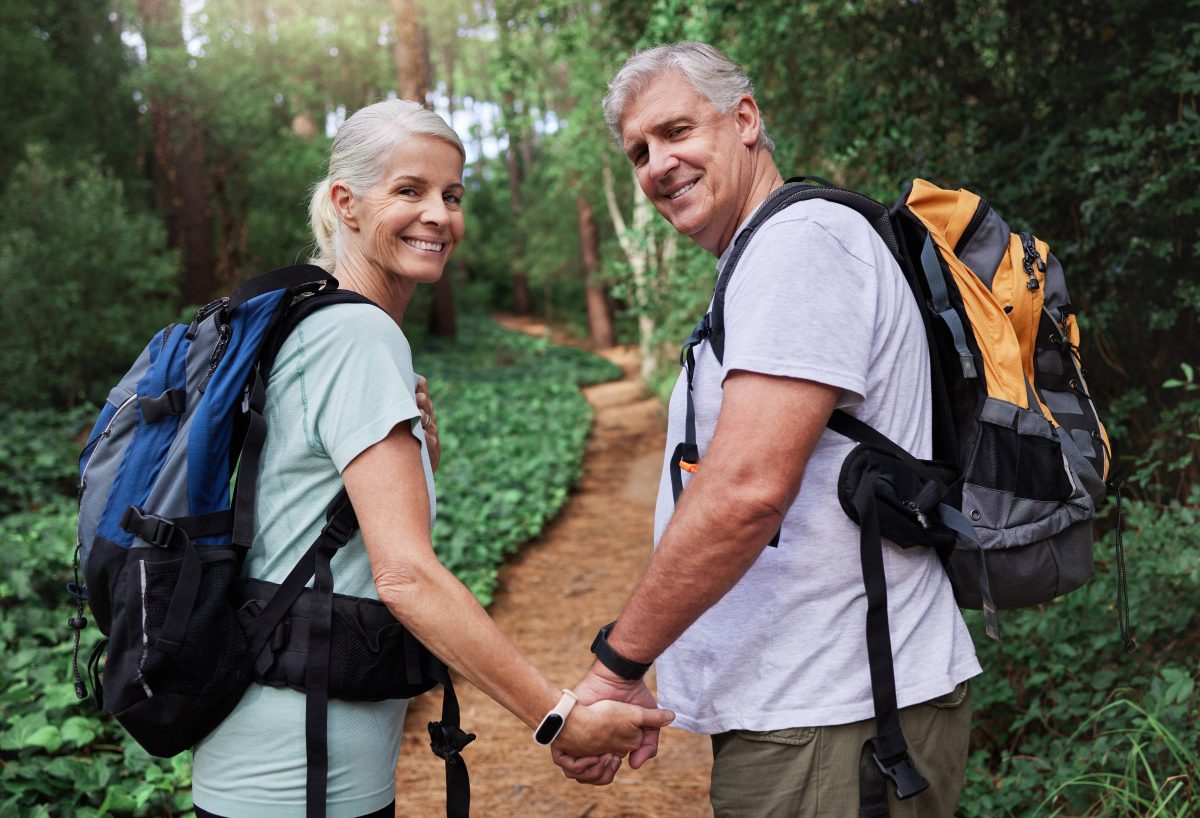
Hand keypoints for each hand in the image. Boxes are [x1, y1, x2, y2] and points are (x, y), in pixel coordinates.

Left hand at [415, 376, 440, 471]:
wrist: (415, 478)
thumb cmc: (409, 452)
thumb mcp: (408, 433)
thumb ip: (407, 418)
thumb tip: (399, 399)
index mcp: (426, 421)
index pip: (425, 402)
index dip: (423, 390)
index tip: (420, 380)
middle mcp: (431, 428)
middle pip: (428, 411)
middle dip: (423, 403)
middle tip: (418, 396)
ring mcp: (432, 440)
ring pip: (428, 425)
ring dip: (424, 418)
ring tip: (419, 412)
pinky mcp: (431, 452)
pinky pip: (428, 443)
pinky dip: (426, 437)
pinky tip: (422, 431)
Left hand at [552, 661, 665, 784]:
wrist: (617, 677)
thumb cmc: (632, 696)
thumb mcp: (647, 723)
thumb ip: (649, 745)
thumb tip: (635, 766)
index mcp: (609, 742)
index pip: (604, 770)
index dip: (610, 770)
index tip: (618, 759)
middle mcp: (593, 741)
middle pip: (589, 772)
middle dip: (600, 772)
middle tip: (610, 758)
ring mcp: (580, 736)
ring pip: (575, 770)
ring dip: (587, 770)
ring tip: (601, 756)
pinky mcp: (570, 727)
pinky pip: (562, 759)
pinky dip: (574, 763)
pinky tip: (589, 752)